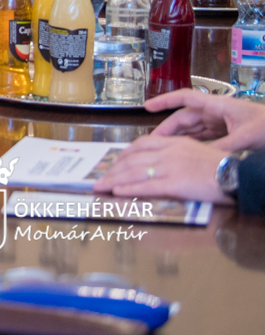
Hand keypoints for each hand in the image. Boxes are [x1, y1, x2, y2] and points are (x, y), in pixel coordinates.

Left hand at [92, 134, 229, 204]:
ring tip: (101, 186)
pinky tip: (118, 191)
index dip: (123, 154)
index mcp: (172, 143)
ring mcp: (169, 167)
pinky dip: (129, 189)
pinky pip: (146, 186)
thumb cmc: (218, 165)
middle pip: (132, 159)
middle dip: (113, 169)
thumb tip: (158, 161)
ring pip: (134, 172)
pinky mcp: (174, 183)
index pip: (140, 145)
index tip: (113, 161)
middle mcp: (167, 153)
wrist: (234, 174)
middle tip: (100, 177)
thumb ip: (174, 153)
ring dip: (114, 180)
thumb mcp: (194, 150)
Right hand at [147, 89, 264, 148]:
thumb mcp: (247, 137)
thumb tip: (203, 159)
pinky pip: (203, 137)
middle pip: (185, 118)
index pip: (186, 98)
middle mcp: (216, 112)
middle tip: (152, 142)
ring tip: (162, 150)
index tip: (147, 107)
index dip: (165, 101)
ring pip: (192, 129)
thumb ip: (224, 147)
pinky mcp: (227, 133)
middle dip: (168, 129)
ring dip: (178, 138)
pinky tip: (182, 153)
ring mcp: (221, 123)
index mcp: (218, 106)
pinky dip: (191, 144)